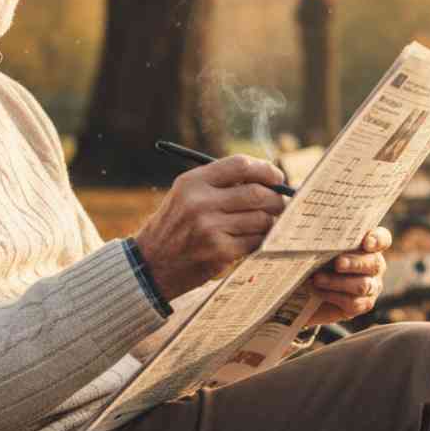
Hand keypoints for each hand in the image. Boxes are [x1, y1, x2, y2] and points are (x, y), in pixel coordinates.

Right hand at [134, 155, 288, 300]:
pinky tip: (252, 241)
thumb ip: (219, 184)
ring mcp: (210, 228)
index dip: (265, 169)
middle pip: (256, 193)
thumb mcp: (185, 196)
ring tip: (265, 224)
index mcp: (192, 182)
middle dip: (275, 198)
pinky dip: (260, 241)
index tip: (276, 177)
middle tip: (280, 204)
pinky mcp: (219, 252)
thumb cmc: (174, 228)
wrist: (150, 266)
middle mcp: (200, 202)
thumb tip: (267, 179)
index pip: (240, 165)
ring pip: (261, 219)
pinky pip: (255, 241)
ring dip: (270, 222)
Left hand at [305, 228, 391, 324]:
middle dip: (355, 263)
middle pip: (374, 263)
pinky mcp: (362, 304)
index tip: (366, 243)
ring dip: (338, 282)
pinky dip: (334, 296)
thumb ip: (325, 240)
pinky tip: (318, 291)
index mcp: (368, 245)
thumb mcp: (318, 248)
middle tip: (338, 263)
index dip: (377, 240)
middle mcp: (374, 264)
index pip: (382, 239)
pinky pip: (354, 302)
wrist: (306, 291)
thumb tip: (313, 227)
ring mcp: (372, 285)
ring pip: (363, 285)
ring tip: (317, 279)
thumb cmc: (314, 260)